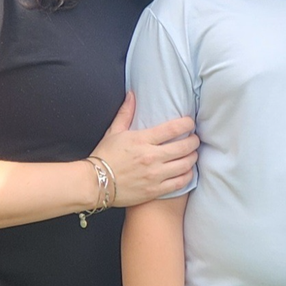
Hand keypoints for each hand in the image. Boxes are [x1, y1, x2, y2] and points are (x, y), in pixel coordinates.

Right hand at [90, 92, 198, 207]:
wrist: (92, 184)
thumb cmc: (104, 156)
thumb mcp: (114, 132)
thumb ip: (126, 113)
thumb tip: (132, 94)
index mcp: (143, 140)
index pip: (174, 128)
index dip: (187, 124)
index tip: (190, 123)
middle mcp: (151, 157)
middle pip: (185, 146)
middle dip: (194, 141)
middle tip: (194, 139)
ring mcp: (154, 175)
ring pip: (186, 164)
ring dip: (192, 157)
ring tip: (191, 154)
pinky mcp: (154, 190)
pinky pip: (179, 182)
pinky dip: (187, 175)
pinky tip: (186, 170)